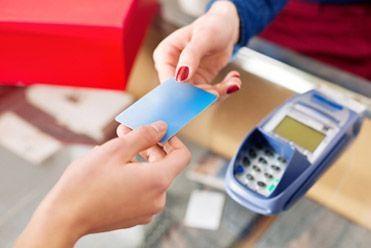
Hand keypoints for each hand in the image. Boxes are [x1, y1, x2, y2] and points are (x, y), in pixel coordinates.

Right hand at [15, 121, 190, 247]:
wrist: (65, 217)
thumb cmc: (86, 183)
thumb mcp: (116, 149)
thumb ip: (144, 135)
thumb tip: (161, 127)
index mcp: (158, 181)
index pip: (182, 155)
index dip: (172, 139)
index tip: (156, 131)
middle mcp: (157, 199)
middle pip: (165, 165)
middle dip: (148, 145)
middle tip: (125, 132)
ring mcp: (147, 209)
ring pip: (151, 176)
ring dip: (138, 159)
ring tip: (115, 150)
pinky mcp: (135, 215)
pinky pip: (142, 189)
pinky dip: (133, 175)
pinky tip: (113, 169)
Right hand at [154, 0, 241, 96]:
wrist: (227, 26)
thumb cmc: (212, 25)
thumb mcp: (203, 37)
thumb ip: (191, 55)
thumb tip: (180, 77)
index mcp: (165, 55)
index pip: (168, 81)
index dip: (184, 91)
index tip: (206, 93)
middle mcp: (172, 69)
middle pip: (183, 92)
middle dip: (205, 94)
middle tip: (223, 90)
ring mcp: (185, 77)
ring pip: (198, 97)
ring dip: (218, 92)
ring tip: (234, 82)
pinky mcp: (199, 82)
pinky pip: (209, 93)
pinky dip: (223, 89)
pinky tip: (234, 79)